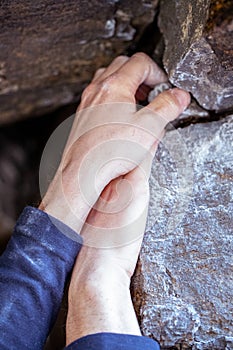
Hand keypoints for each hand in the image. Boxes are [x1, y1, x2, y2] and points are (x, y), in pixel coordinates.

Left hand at [39, 53, 189, 233]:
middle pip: (123, 65)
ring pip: (108, 78)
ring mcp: (87, 102)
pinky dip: (113, 96)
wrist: (82, 172)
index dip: (158, 72)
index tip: (164, 87)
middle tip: (153, 91)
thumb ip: (167, 107)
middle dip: (142, 74)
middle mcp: (98, 90)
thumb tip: (179, 95)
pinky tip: (120, 115)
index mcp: (115, 86)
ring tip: (138, 101)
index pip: (140, 63)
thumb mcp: (149, 128)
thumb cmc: (110, 153)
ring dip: (126, 83)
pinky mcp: (82, 115)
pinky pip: (99, 94)